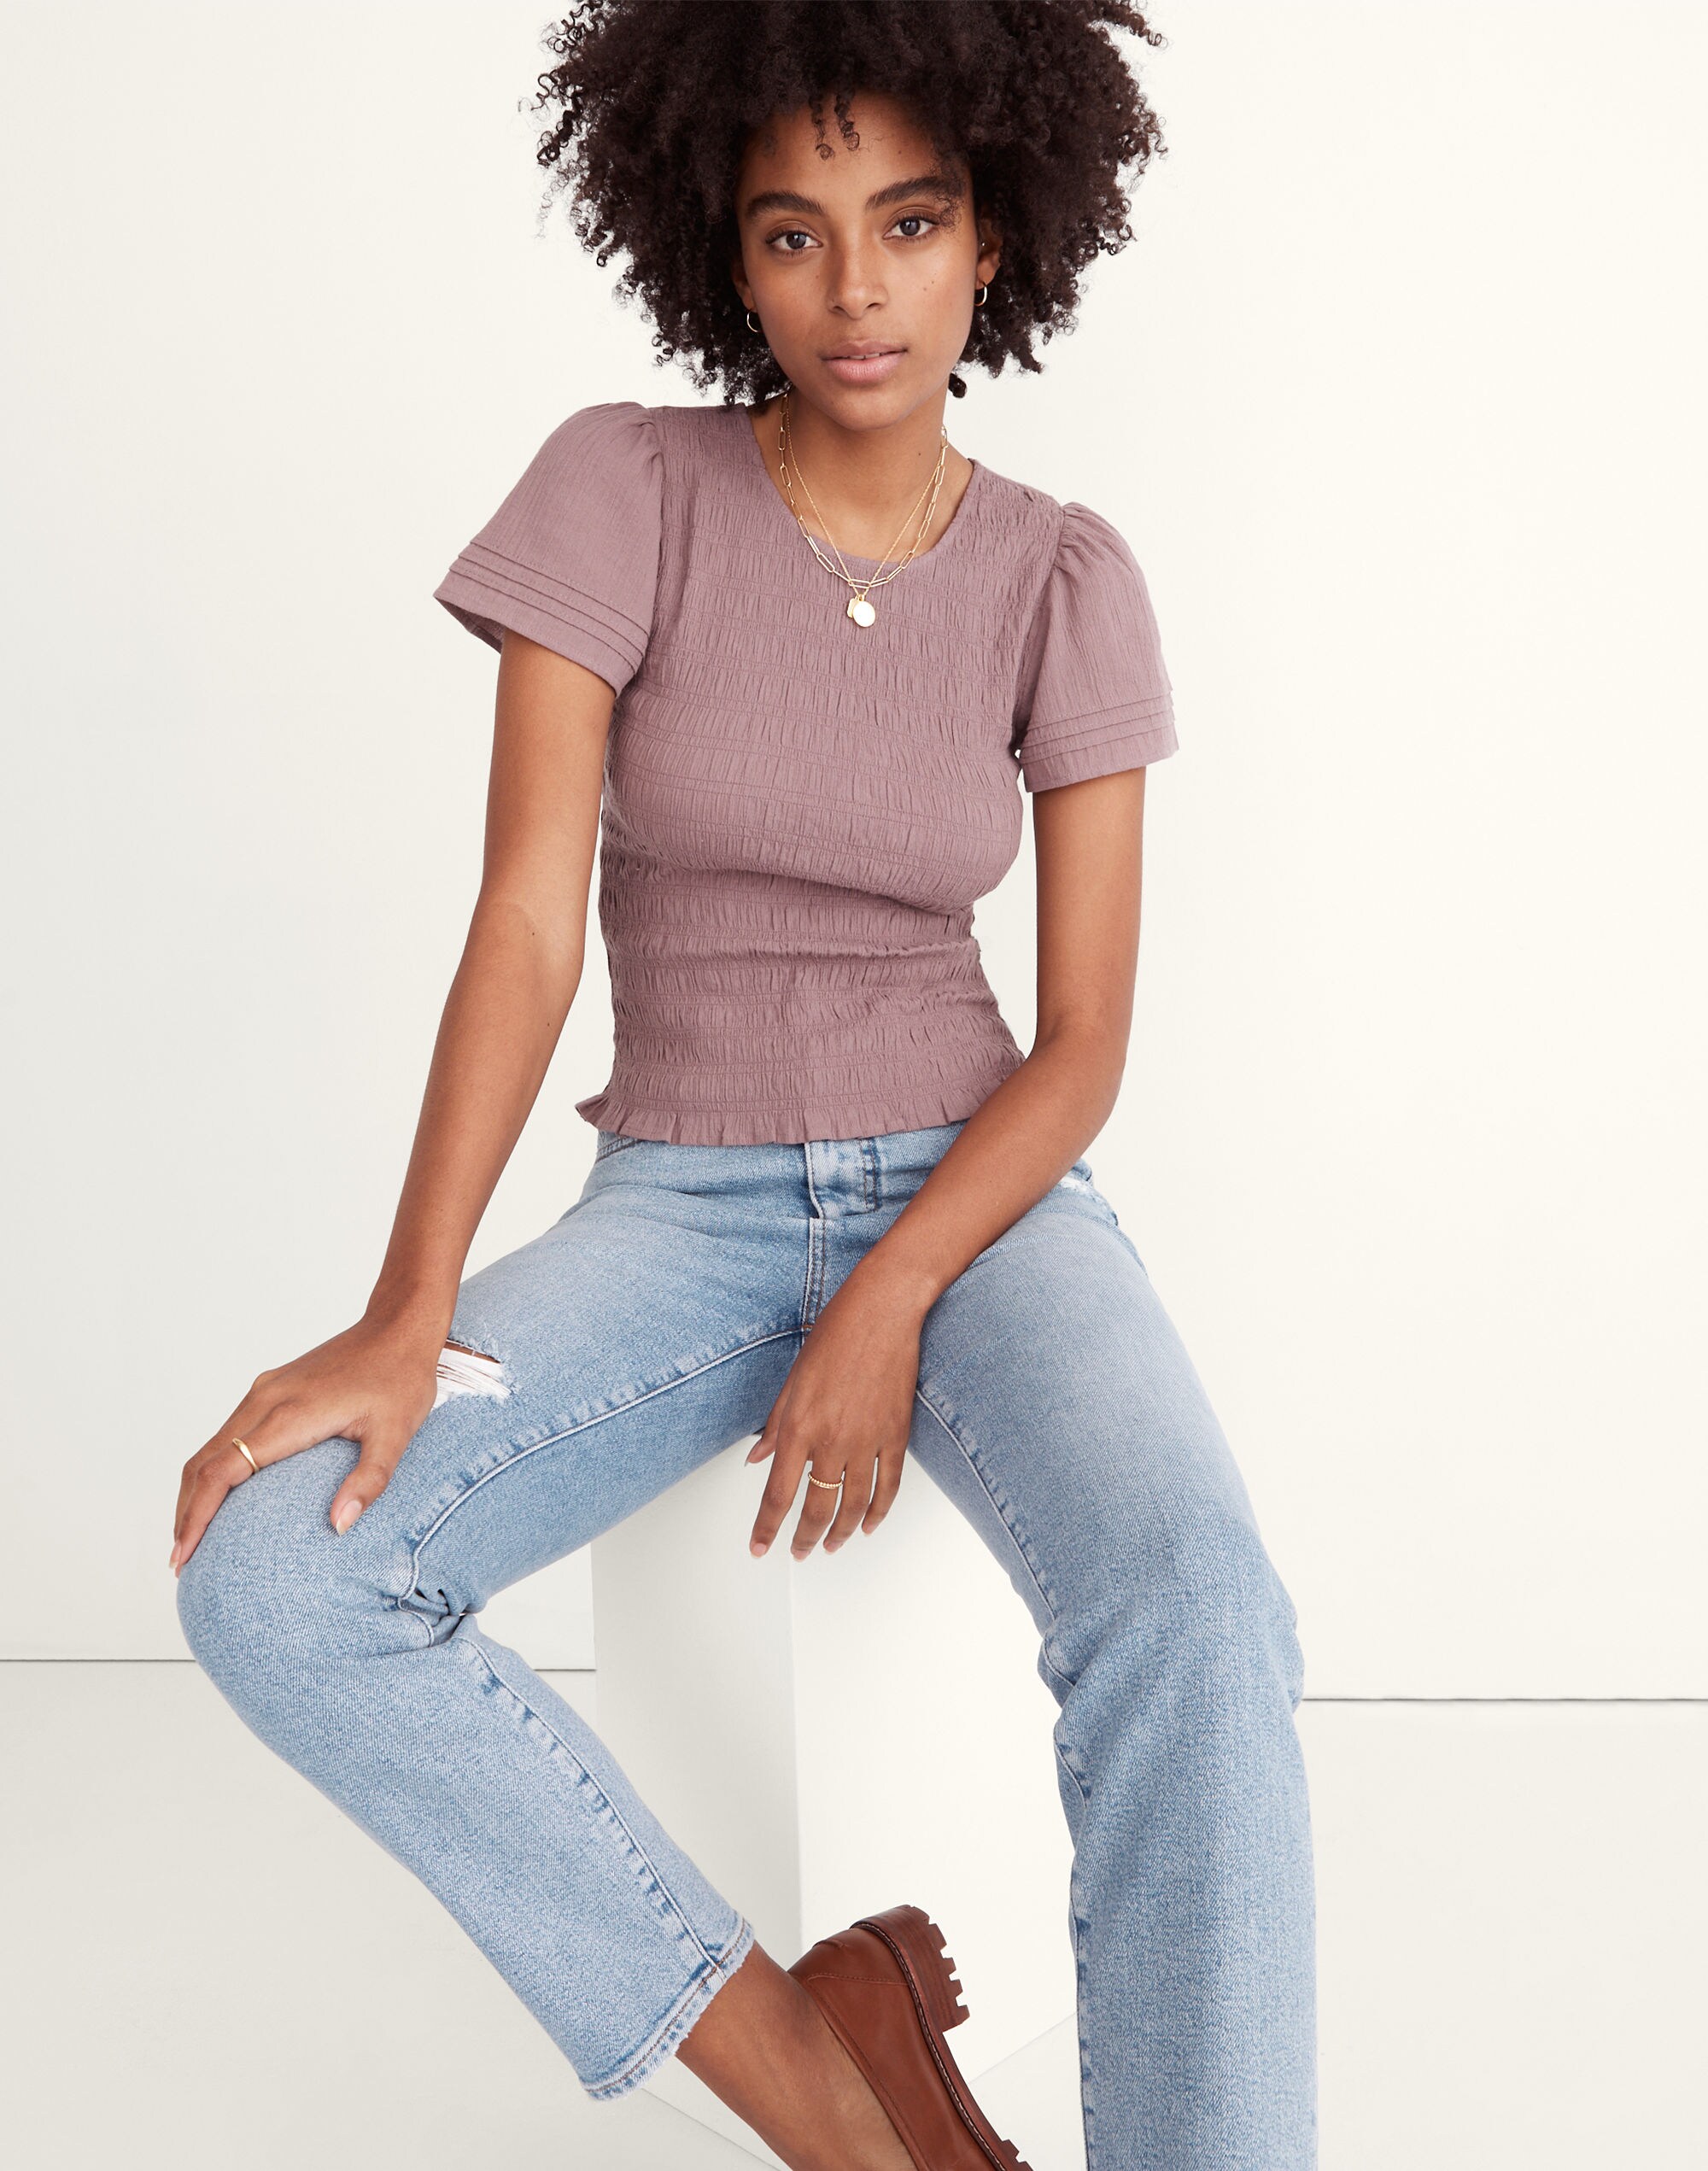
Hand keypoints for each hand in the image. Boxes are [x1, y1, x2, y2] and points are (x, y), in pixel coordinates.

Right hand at [169, 1315, 445, 1576]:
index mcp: (289, 1415)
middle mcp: (265, 1400)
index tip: (184, 1554)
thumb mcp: (397, 1435)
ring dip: (195, 1492)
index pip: (222, 1472)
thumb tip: (339, 1527)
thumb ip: (369, 1481)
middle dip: (186, 1514)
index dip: (198, 1516)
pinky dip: (213, 1468)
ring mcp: (263, 1391)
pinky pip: (228, 1433)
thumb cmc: (400, 1380)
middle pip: (203, 1463)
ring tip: (192, 1538)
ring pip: (211, 1447)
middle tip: (181, 1562)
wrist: (397, 1327)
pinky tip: (221, 1495)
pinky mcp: (269, 1388)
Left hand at [746, 1270, 924, 1560]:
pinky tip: (868, 1525)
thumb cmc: (836, 1334)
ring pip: (854, 1505)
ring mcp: (868, 1440)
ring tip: (830, 1545)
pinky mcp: (896, 1435)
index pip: (778, 1495)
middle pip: (817, 1509)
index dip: (766, 1528)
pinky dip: (879, 1513)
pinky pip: (889, 1486)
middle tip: (798, 1552)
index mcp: (799, 1427)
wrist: (883, 1312)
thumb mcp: (792, 1379)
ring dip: (840, 1532)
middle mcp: (833, 1440)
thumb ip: (775, 1425)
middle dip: (804, 1539)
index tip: (759, 1548)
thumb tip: (757, 1459)